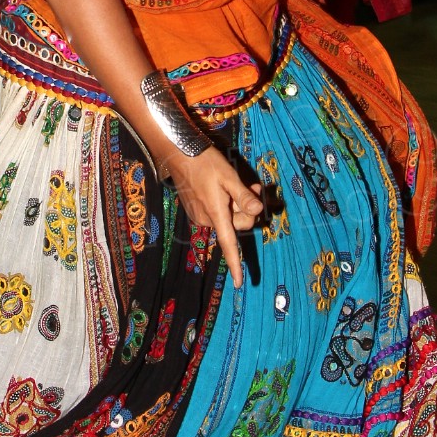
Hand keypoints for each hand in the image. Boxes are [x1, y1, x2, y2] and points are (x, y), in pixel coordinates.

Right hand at [165, 144, 262, 286]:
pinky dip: (226, 204)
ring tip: (238, 184)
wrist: (178, 153)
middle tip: (252, 187)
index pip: (228, 244)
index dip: (235, 264)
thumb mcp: (229, 176)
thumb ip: (243, 196)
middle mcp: (206, 220)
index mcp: (215, 214)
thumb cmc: (205, 162)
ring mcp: (199, 216)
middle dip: (246, 209)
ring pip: (228, 218)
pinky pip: (218, 214)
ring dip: (237, 205)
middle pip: (236, 225)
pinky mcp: (195, 210)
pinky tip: (224, 188)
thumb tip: (258, 212)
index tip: (238, 283)